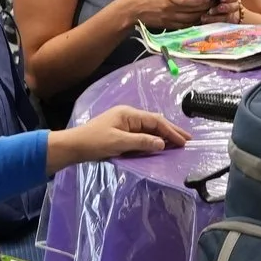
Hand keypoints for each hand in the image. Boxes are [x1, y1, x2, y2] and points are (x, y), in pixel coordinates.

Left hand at [52, 105, 191, 168]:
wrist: (73, 146)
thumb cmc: (94, 142)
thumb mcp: (119, 143)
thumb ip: (142, 142)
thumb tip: (162, 143)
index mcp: (129, 114)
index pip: (155, 121)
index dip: (171, 131)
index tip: (183, 141)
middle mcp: (128, 116)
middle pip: (154, 122)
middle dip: (171, 131)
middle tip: (188, 140)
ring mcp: (124, 124)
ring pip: (149, 129)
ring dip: (163, 136)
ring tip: (177, 143)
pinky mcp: (120, 133)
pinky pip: (141, 135)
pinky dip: (153, 140)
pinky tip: (159, 145)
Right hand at [128, 0, 217, 29]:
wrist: (132, 10)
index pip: (190, 2)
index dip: (202, 1)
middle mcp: (171, 10)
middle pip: (193, 12)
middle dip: (205, 8)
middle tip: (214, 4)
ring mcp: (170, 20)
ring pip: (191, 21)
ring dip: (201, 16)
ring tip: (209, 11)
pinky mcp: (169, 26)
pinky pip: (185, 26)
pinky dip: (194, 23)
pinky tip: (199, 19)